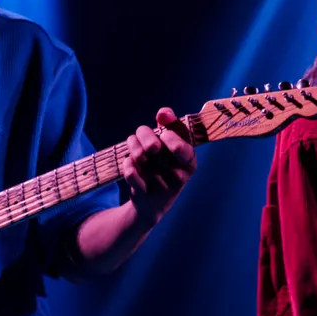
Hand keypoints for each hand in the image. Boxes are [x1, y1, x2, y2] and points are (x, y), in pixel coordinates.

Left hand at [123, 107, 196, 227]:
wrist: (152, 203)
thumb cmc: (164, 167)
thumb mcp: (172, 148)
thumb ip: (172, 126)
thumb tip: (163, 112)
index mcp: (190, 163)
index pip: (181, 147)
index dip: (169, 137)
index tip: (163, 131)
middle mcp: (178, 176)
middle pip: (153, 146)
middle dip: (143, 134)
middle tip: (141, 135)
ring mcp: (160, 186)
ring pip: (139, 155)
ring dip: (132, 145)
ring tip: (134, 147)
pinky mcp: (144, 194)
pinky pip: (130, 170)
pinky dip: (127, 162)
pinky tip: (130, 163)